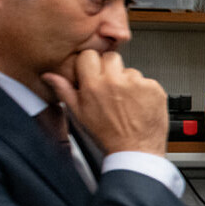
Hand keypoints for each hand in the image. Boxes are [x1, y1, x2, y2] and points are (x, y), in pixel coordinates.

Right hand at [42, 49, 167, 155]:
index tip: (93, 73)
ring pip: (130, 70)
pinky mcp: (155, 89)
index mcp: (94, 85)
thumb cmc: (108, 135)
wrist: (136, 150)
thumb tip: (49, 76)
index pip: (89, 55)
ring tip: (126, 101)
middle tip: (111, 87)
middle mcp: (115, 81)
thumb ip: (64, 91)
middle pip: (111, 57)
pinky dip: (144, 90)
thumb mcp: (79, 114)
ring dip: (127, 81)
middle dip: (109, 69)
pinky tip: (139, 105)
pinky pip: (147, 81)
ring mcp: (137, 84)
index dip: (91, 64)